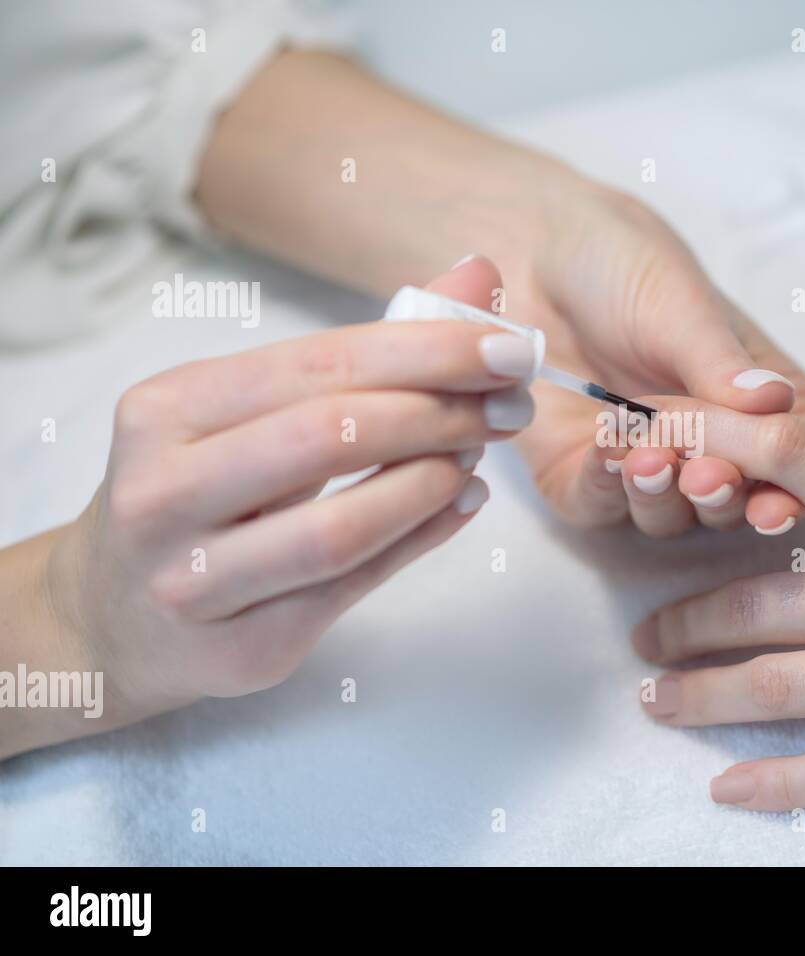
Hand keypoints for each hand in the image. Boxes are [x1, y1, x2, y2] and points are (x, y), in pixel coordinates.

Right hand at [8, 262, 525, 756]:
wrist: (112, 619)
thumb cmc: (198, 493)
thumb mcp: (248, 411)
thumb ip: (362, 350)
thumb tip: (476, 278)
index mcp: (164, 411)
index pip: (318, 364)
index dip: (427, 350)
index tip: (506, 345)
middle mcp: (163, 493)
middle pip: (330, 437)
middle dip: (442, 411)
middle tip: (513, 403)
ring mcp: (195, 580)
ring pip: (341, 526)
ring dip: (433, 481)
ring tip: (482, 451)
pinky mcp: (241, 647)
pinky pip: (353, 588)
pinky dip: (423, 538)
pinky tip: (463, 502)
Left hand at [501, 188, 804, 536]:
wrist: (535, 254)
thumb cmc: (626, 266)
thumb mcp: (681, 305)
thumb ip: (720, 361)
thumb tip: (774, 401)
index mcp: (760, 411)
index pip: (789, 468)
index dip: (786, 492)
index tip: (774, 506)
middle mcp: (710, 452)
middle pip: (730, 505)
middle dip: (719, 495)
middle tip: (705, 474)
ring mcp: (648, 474)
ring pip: (668, 518)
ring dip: (661, 495)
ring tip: (648, 457)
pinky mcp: (583, 482)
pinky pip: (599, 504)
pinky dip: (605, 486)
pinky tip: (605, 451)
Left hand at [632, 399, 804, 808]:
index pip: (795, 462)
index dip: (713, 444)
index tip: (654, 443)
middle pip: (762, 604)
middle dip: (687, 619)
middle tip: (645, 631)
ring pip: (783, 690)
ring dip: (706, 696)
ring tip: (657, 698)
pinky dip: (779, 783)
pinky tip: (730, 786)